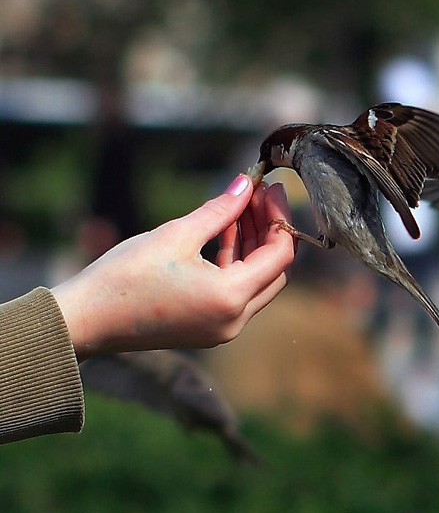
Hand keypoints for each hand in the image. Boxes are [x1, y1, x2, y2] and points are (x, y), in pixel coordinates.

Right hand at [52, 175, 295, 361]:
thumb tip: (246, 184)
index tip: (272, 187)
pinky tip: (227, 228)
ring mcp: (222, 329)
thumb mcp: (177, 234)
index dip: (281, 217)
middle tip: (260, 194)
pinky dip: (236, 261)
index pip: (280, 254)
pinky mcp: (208, 328)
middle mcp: (234, 320)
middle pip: (275, 270)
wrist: (83, 320)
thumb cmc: (124, 276)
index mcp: (230, 298)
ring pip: (257, 281)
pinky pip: (236, 292)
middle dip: (270, 229)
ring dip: (253, 243)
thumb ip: (220, 210)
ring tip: (243, 205)